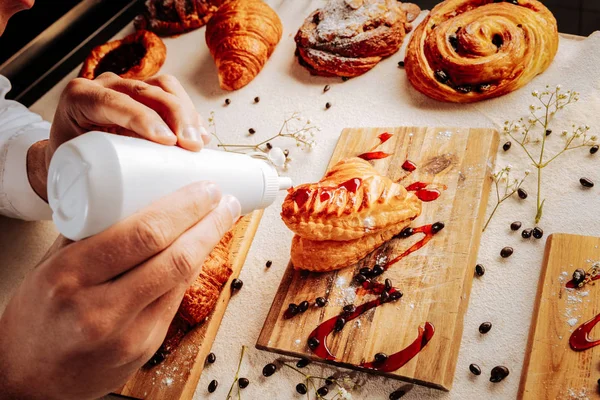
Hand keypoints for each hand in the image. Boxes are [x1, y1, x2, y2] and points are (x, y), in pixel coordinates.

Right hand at [0, 182, 239, 399]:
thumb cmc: (36, 317)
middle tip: (223, 201)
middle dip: (208, 222)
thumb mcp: (51, 265)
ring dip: (209, 244)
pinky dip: (191, 269)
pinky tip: (200, 250)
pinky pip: (176, 299)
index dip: (184, 207)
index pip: (142, 234)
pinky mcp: (144, 348)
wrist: (27, 379)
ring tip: (220, 219)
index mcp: (70, 277)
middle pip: (173, 256)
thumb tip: (138, 195)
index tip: (204, 189)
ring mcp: (127, 334)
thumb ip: (91, 233)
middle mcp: (100, 309)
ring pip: (182, 279)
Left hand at [27, 73, 209, 200]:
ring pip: (164, 87)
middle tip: (191, 146)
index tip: (167, 142)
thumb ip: (90, 186)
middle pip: (145, 90)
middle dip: (176, 115)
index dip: (143, 118)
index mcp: (78, 99)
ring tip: (200, 143)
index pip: (113, 101)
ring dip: (188, 112)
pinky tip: (202, 135)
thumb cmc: (69, 168)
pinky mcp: (146, 96)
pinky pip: (173, 94)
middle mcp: (103, 87)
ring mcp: (127, 88)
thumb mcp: (71, 172)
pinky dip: (191, 113)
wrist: (67, 158)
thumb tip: (124, 221)